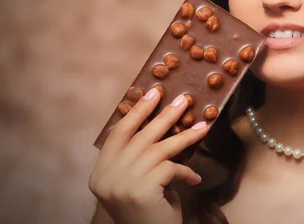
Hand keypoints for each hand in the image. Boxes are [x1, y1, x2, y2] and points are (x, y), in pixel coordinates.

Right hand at [88, 87, 208, 223]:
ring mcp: (122, 183)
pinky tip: (194, 178)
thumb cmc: (148, 213)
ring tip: (202, 127)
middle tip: (183, 100)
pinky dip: (186, 171)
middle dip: (164, 115)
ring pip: (159, 149)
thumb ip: (139, 159)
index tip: (154, 93)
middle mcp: (107, 176)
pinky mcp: (142, 190)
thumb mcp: (137, 182)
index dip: (136, 111)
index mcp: (101, 172)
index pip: (118, 133)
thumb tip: (162, 122)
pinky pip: (170, 168)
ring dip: (184, 137)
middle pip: (140, 136)